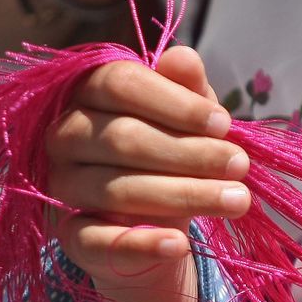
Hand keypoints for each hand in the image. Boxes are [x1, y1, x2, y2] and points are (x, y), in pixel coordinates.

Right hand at [45, 47, 249, 301]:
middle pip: (121, 138)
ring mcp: (61, 187)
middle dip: (189, 153)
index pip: (119, 84)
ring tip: (237, 200)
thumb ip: (186, 88)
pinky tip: (180, 244)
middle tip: (240, 164)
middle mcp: (63, 137)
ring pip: (115, 190)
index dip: (175, 103)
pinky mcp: (70, 237)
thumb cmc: (172, 156)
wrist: (157, 224)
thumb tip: (183, 58)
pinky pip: (97, 241)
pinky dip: (141, 244)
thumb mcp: (188, 119)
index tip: (224, 123)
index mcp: (87, 94)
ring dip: (183, 195)